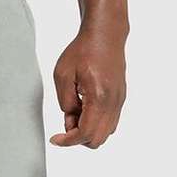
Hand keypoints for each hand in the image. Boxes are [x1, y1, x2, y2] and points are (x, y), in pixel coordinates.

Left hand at [49, 25, 126, 148]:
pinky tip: (85, 107)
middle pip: (97, 140)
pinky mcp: (120, 99)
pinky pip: (109, 122)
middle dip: (78, 137)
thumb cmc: (83, 51)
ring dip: (87, 130)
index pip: (85, 133)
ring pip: (105, 133)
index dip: (68, 141)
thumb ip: (65, 102)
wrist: (105, 34)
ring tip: (76, 111)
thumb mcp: (63, 76)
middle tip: (67, 119)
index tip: (55, 139)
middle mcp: (113, 102)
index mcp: (99, 96)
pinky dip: (95, 123)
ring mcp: (119, 101)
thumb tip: (70, 120)